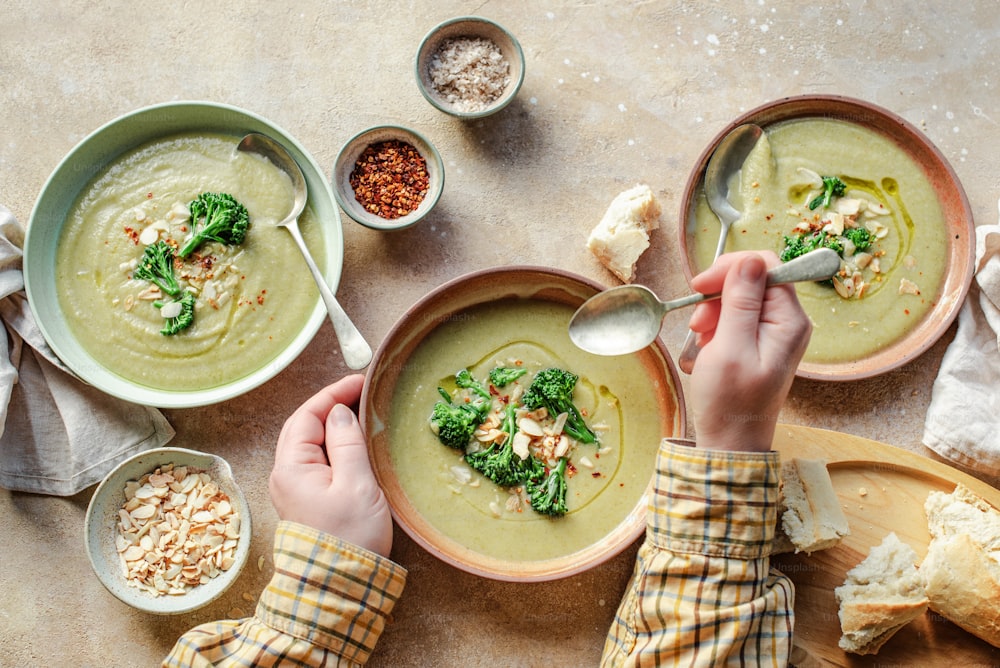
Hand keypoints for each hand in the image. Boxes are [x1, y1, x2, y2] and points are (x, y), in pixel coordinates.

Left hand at [269, 374, 392, 556]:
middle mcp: (285, 476)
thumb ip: (348, 442)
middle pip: (304, 427)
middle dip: (331, 406)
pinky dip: (334, 445)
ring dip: (333, 425)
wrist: (340, 588)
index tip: (360, 381)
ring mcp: (294, 490)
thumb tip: (340, 412)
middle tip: (362, 393)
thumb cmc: (350, 537)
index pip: (307, 415)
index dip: (333, 394)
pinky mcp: (307, 501)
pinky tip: (353, 444)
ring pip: (310, 444)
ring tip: (360, 413)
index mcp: (291, 468)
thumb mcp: (356, 484)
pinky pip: (317, 462)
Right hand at [686, 252, 811, 451]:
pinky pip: (738, 317)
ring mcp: (776, 332)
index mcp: (790, 321)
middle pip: (753, 279)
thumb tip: (750, 260)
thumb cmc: (730, 403)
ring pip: (741, 297)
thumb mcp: (730, 348)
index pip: (765, 266)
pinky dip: (717, 325)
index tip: (699, 286)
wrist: (730, 442)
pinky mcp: (761, 342)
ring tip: (701, 338)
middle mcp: (789, 322)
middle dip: (719, 293)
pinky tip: (708, 344)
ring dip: (714, 310)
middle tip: (697, 321)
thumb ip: (741, 302)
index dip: (730, 269)